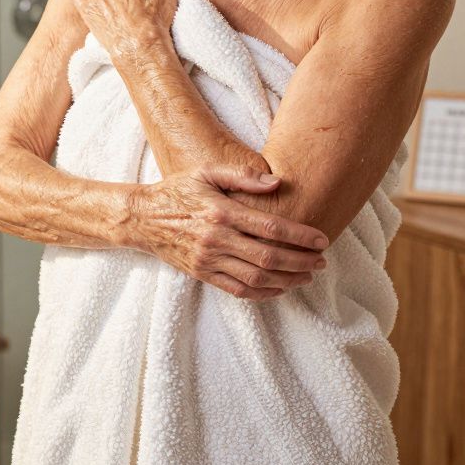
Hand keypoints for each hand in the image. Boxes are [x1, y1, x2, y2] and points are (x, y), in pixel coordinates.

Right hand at [119, 165, 330, 300]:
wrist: (142, 218)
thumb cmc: (177, 191)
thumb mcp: (206, 172)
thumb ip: (241, 175)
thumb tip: (276, 183)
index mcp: (221, 212)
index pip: (271, 228)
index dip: (301, 236)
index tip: (322, 240)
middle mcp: (216, 239)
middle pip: (269, 257)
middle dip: (301, 262)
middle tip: (321, 261)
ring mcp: (209, 260)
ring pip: (257, 278)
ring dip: (287, 280)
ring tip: (306, 276)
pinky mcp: (202, 274)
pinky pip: (238, 290)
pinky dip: (263, 293)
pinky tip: (279, 288)